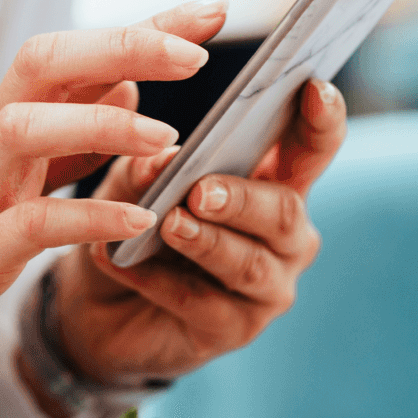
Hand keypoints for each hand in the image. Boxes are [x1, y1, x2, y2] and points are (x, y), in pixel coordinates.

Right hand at [0, 0, 231, 396]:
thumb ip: (69, 138)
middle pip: (46, 62)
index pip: (76, 55)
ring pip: (28, 128)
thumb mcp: (11, 187)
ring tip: (170, 140)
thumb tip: (130, 88)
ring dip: (101, 126)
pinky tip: (137, 221)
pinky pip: (29, 224)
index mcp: (4, 129)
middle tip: (198, 51)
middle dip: (123, 45)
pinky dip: (85, 215)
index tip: (214, 8)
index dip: (145, 28)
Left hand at [49, 75, 347, 392]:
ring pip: (251, 264)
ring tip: (169, 225)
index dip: (321, 120)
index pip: (312, 148)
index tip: (313, 88)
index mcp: (272, 182)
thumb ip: (146, 165)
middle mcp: (285, 235)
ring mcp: (267, 286)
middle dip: (242, 198)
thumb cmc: (131, 226)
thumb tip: (165, 154)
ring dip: (208, 242)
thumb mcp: (128, 184)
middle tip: (199, 190)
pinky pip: (207, 305)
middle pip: (283, 211)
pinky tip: (129, 265)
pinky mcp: (236, 329)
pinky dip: (164, 282)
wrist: (97, 305)